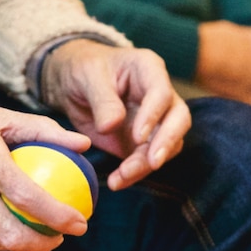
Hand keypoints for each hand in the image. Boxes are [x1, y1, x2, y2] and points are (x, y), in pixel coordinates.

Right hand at [0, 64, 91, 250]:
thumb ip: (41, 129)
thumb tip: (82, 143)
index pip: (27, 197)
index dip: (59, 216)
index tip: (80, 222)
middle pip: (10, 235)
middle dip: (43, 245)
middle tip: (60, 237)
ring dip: (19, 243)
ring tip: (38, 232)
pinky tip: (6, 221)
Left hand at [41, 39, 191, 190]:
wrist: (72, 83)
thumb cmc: (83, 69)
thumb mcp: (87, 77)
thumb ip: (102, 100)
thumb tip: (111, 126)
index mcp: (148, 69)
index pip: (162, 93)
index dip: (153, 115)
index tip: (137, 136)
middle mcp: (159, 95)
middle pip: (178, 119)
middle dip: (167, 142)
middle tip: (152, 163)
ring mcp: (155, 120)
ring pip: (166, 145)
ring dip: (147, 164)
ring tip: (122, 176)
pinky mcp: (143, 141)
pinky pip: (147, 160)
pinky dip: (135, 173)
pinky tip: (117, 181)